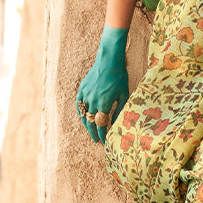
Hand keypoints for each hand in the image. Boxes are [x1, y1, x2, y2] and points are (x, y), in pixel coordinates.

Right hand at [76, 25, 128, 143]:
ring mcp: (85, 94)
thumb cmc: (120, 76)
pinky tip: (84, 117)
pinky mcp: (82, 89)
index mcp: (104, 103)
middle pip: (90, 122)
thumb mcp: (123, 94)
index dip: (102, 135)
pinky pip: (78, 104)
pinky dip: (81, 112)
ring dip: (87, 124)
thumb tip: (115, 124)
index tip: (104, 142)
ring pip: (83, 115)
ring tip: (91, 131)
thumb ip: (119, 110)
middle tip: (97, 140)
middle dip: (93, 133)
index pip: (101, 125)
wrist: (109, 59)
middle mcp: (92, 100)